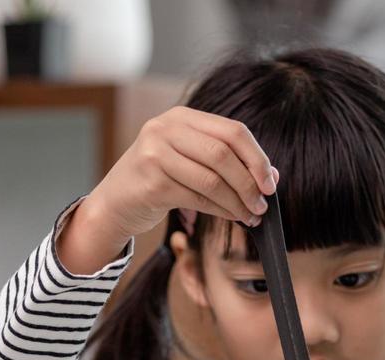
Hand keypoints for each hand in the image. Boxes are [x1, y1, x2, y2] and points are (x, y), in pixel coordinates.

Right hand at [57, 106, 277, 273]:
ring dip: (237, 200)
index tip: (270, 182)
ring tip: (250, 215)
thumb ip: (222, 160)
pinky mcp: (151, 182)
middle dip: (249, 182)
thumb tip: (270, 176)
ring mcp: (155, 154)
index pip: (232, 131)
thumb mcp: (186, 159)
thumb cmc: (155, 182)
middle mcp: (165, 129)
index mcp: (180, 117)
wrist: (113, 204)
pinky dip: (220, 210)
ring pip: (212, 178)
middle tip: (263, 204)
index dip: (257, 157)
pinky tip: (232, 216)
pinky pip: (197, 197)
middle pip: (223, 153)